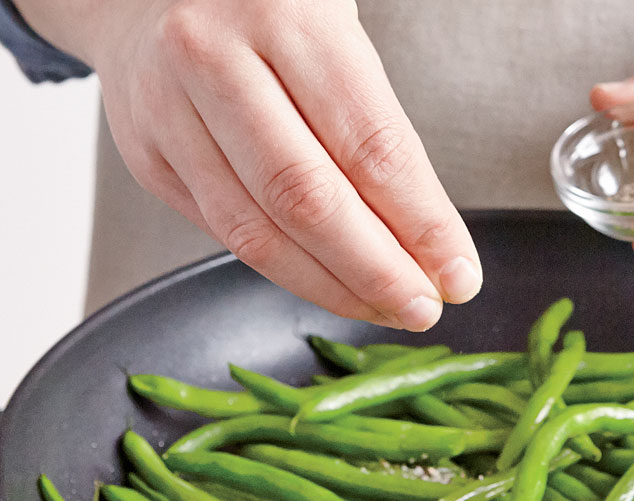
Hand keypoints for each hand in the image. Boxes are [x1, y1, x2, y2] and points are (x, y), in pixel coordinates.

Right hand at [27, 0, 481, 329]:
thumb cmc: (267, 12)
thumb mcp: (335, 33)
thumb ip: (376, 128)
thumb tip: (430, 241)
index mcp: (286, 11)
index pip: (371, 145)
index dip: (421, 224)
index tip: (459, 274)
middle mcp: (215, 56)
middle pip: (309, 199)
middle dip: (378, 271)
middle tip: (424, 309)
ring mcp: (169, 108)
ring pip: (259, 232)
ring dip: (334, 288)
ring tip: (386, 310)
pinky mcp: (147, 155)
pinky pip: (226, 234)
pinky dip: (288, 273)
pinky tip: (332, 287)